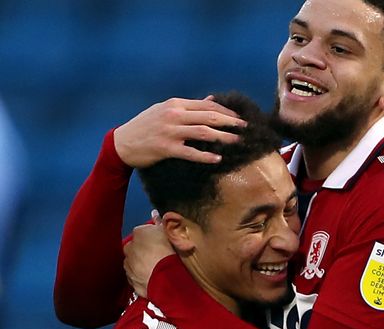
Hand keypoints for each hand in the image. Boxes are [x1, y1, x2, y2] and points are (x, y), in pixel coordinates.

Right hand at [113, 96, 246, 167]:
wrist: (122, 143)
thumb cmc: (146, 126)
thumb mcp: (165, 110)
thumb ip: (189, 106)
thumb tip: (211, 99)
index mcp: (176, 104)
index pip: (207, 106)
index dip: (227, 112)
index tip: (240, 118)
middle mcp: (174, 115)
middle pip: (209, 117)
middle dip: (230, 122)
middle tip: (245, 128)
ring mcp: (170, 131)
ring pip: (203, 132)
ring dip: (223, 137)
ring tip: (236, 141)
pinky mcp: (166, 148)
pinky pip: (190, 152)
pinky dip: (205, 155)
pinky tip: (217, 158)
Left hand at [123, 222, 173, 297]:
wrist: (166, 276)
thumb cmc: (169, 250)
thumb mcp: (170, 231)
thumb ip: (161, 222)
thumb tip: (155, 213)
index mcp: (139, 232)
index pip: (144, 231)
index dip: (153, 236)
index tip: (162, 241)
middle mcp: (129, 248)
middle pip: (136, 247)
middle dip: (144, 250)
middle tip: (159, 254)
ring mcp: (129, 266)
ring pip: (135, 263)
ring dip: (142, 264)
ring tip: (157, 268)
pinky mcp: (132, 281)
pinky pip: (137, 278)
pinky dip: (143, 277)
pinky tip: (154, 278)